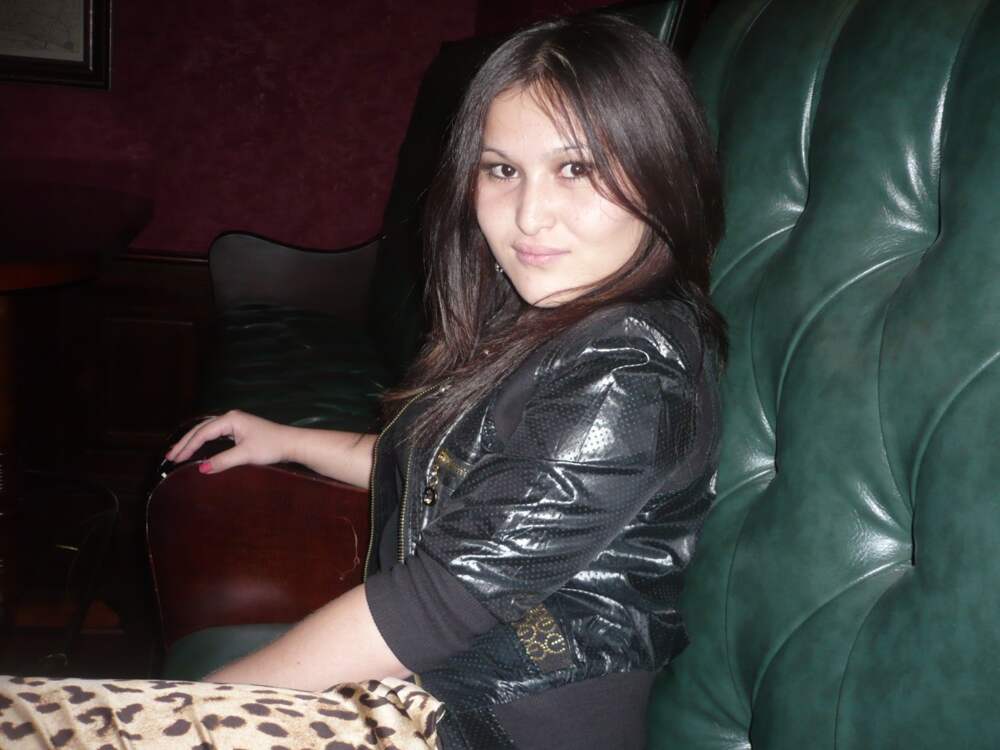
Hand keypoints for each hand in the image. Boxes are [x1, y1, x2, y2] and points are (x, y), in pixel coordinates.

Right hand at [164, 410, 291, 473]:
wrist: (292, 443)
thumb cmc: (271, 446)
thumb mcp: (246, 455)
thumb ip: (222, 461)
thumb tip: (201, 469)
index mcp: (230, 419)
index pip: (202, 433)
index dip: (188, 446)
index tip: (176, 459)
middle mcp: (230, 418)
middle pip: (201, 429)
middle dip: (185, 443)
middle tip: (170, 456)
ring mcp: (235, 423)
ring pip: (207, 431)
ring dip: (192, 441)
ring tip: (177, 452)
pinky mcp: (239, 430)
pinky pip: (215, 434)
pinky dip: (203, 441)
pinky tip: (197, 448)